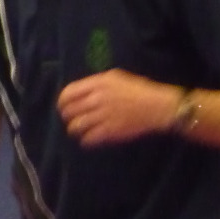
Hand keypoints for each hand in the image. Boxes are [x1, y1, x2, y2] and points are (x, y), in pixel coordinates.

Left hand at [57, 69, 179, 145]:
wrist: (157, 106)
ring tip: (78, 131)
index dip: (62, 102)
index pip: (68, 93)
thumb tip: (81, 91)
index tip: (63, 107)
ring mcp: (103, 116)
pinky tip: (88, 139)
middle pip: (69, 111)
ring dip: (74, 130)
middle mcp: (97, 99)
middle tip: (71, 120)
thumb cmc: (139, 90)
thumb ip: (97, 83)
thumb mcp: (116, 77)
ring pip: (76, 127)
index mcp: (98, 83)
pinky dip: (85, 140)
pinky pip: (88, 139)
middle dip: (67, 117)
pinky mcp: (109, 131)